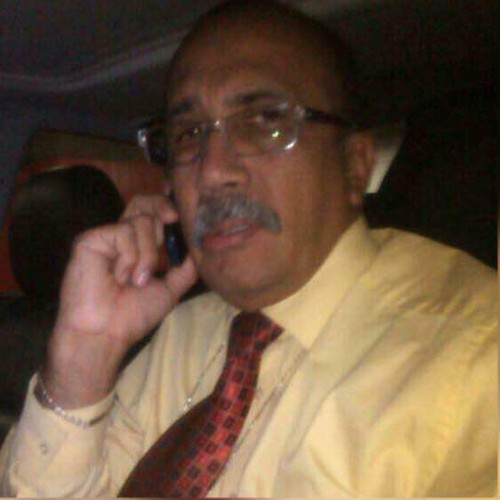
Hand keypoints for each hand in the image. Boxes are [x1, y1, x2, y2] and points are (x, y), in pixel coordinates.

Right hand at [43, 194, 197, 407]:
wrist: (106, 332)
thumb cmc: (134, 315)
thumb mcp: (170, 288)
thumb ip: (186, 267)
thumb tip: (201, 246)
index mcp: (139, 245)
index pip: (153, 213)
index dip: (167, 206)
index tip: (181, 214)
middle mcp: (122, 236)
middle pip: (143, 201)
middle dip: (163, 211)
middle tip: (171, 226)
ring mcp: (106, 236)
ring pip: (142, 221)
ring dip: (149, 255)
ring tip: (137, 280)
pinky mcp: (91, 238)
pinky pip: (124, 232)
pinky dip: (130, 258)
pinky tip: (118, 277)